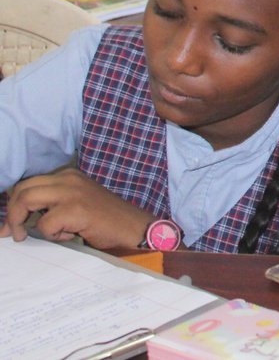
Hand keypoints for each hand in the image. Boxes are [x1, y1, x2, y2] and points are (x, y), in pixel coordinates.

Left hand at [4, 167, 155, 248]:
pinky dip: (51, 235)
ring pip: (26, 200)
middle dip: (12, 214)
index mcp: (68, 176)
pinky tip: (69, 235)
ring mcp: (72, 192)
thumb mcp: (75, 203)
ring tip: (29, 236)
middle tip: (14, 233)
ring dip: (21, 222)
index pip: (27, 183)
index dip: (13, 204)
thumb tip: (17, 218)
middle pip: (22, 189)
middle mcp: (68, 178)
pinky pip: (45, 224)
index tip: (9, 225)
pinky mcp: (75, 209)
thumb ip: (52, 203)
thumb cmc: (104, 220)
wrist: (133, 228)